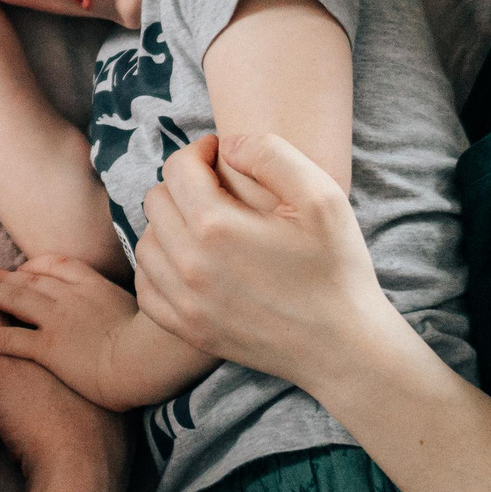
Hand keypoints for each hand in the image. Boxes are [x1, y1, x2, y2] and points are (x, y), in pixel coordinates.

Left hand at [0, 257, 202, 410]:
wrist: (149, 365)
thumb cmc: (157, 348)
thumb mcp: (149, 313)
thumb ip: (132, 305)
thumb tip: (139, 301)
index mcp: (99, 287)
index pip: (62, 267)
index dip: (38, 266)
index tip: (25, 267)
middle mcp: (74, 297)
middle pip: (32, 279)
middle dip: (6, 275)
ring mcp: (60, 320)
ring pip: (16, 300)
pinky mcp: (50, 348)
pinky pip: (9, 340)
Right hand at [0, 275, 127, 491]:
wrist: (78, 482)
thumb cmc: (42, 416)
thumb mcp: (2, 364)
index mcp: (75, 340)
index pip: (28, 317)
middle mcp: (91, 364)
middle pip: (31, 350)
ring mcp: (94, 400)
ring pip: (36, 383)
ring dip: (5, 394)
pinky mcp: (93, 433)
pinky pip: (49, 412)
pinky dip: (23, 416)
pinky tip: (4, 432)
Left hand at [135, 133, 407, 393]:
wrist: (343, 347)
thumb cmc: (337, 268)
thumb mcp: (320, 196)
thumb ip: (270, 153)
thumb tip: (227, 145)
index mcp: (216, 227)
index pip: (178, 168)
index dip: (200, 151)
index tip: (221, 155)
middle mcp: (189, 265)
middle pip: (156, 202)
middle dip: (182, 185)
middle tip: (216, 188)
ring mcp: (185, 302)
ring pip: (146, 243)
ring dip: (168, 225)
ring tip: (203, 224)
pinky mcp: (188, 330)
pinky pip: (147, 288)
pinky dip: (159, 269)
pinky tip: (189, 262)